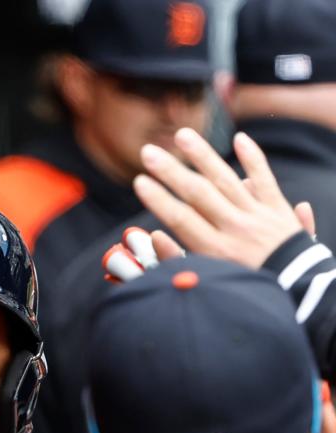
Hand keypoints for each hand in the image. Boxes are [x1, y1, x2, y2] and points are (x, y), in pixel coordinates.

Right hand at [134, 127, 315, 268]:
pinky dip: (253, 159)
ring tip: (183, 135)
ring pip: (226, 180)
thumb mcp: (209, 280)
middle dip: (171, 171)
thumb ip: (179, 260)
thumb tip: (155, 236)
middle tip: (148, 152)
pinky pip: (265, 180)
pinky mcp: (277, 209)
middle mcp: (234, 228)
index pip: (181, 218)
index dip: (159, 199)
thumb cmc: (246, 286)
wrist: (298, 290)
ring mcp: (257, 216)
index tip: (140, 182)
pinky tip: (239, 139)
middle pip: (198, 194)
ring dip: (203, 156)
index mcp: (215, 250)